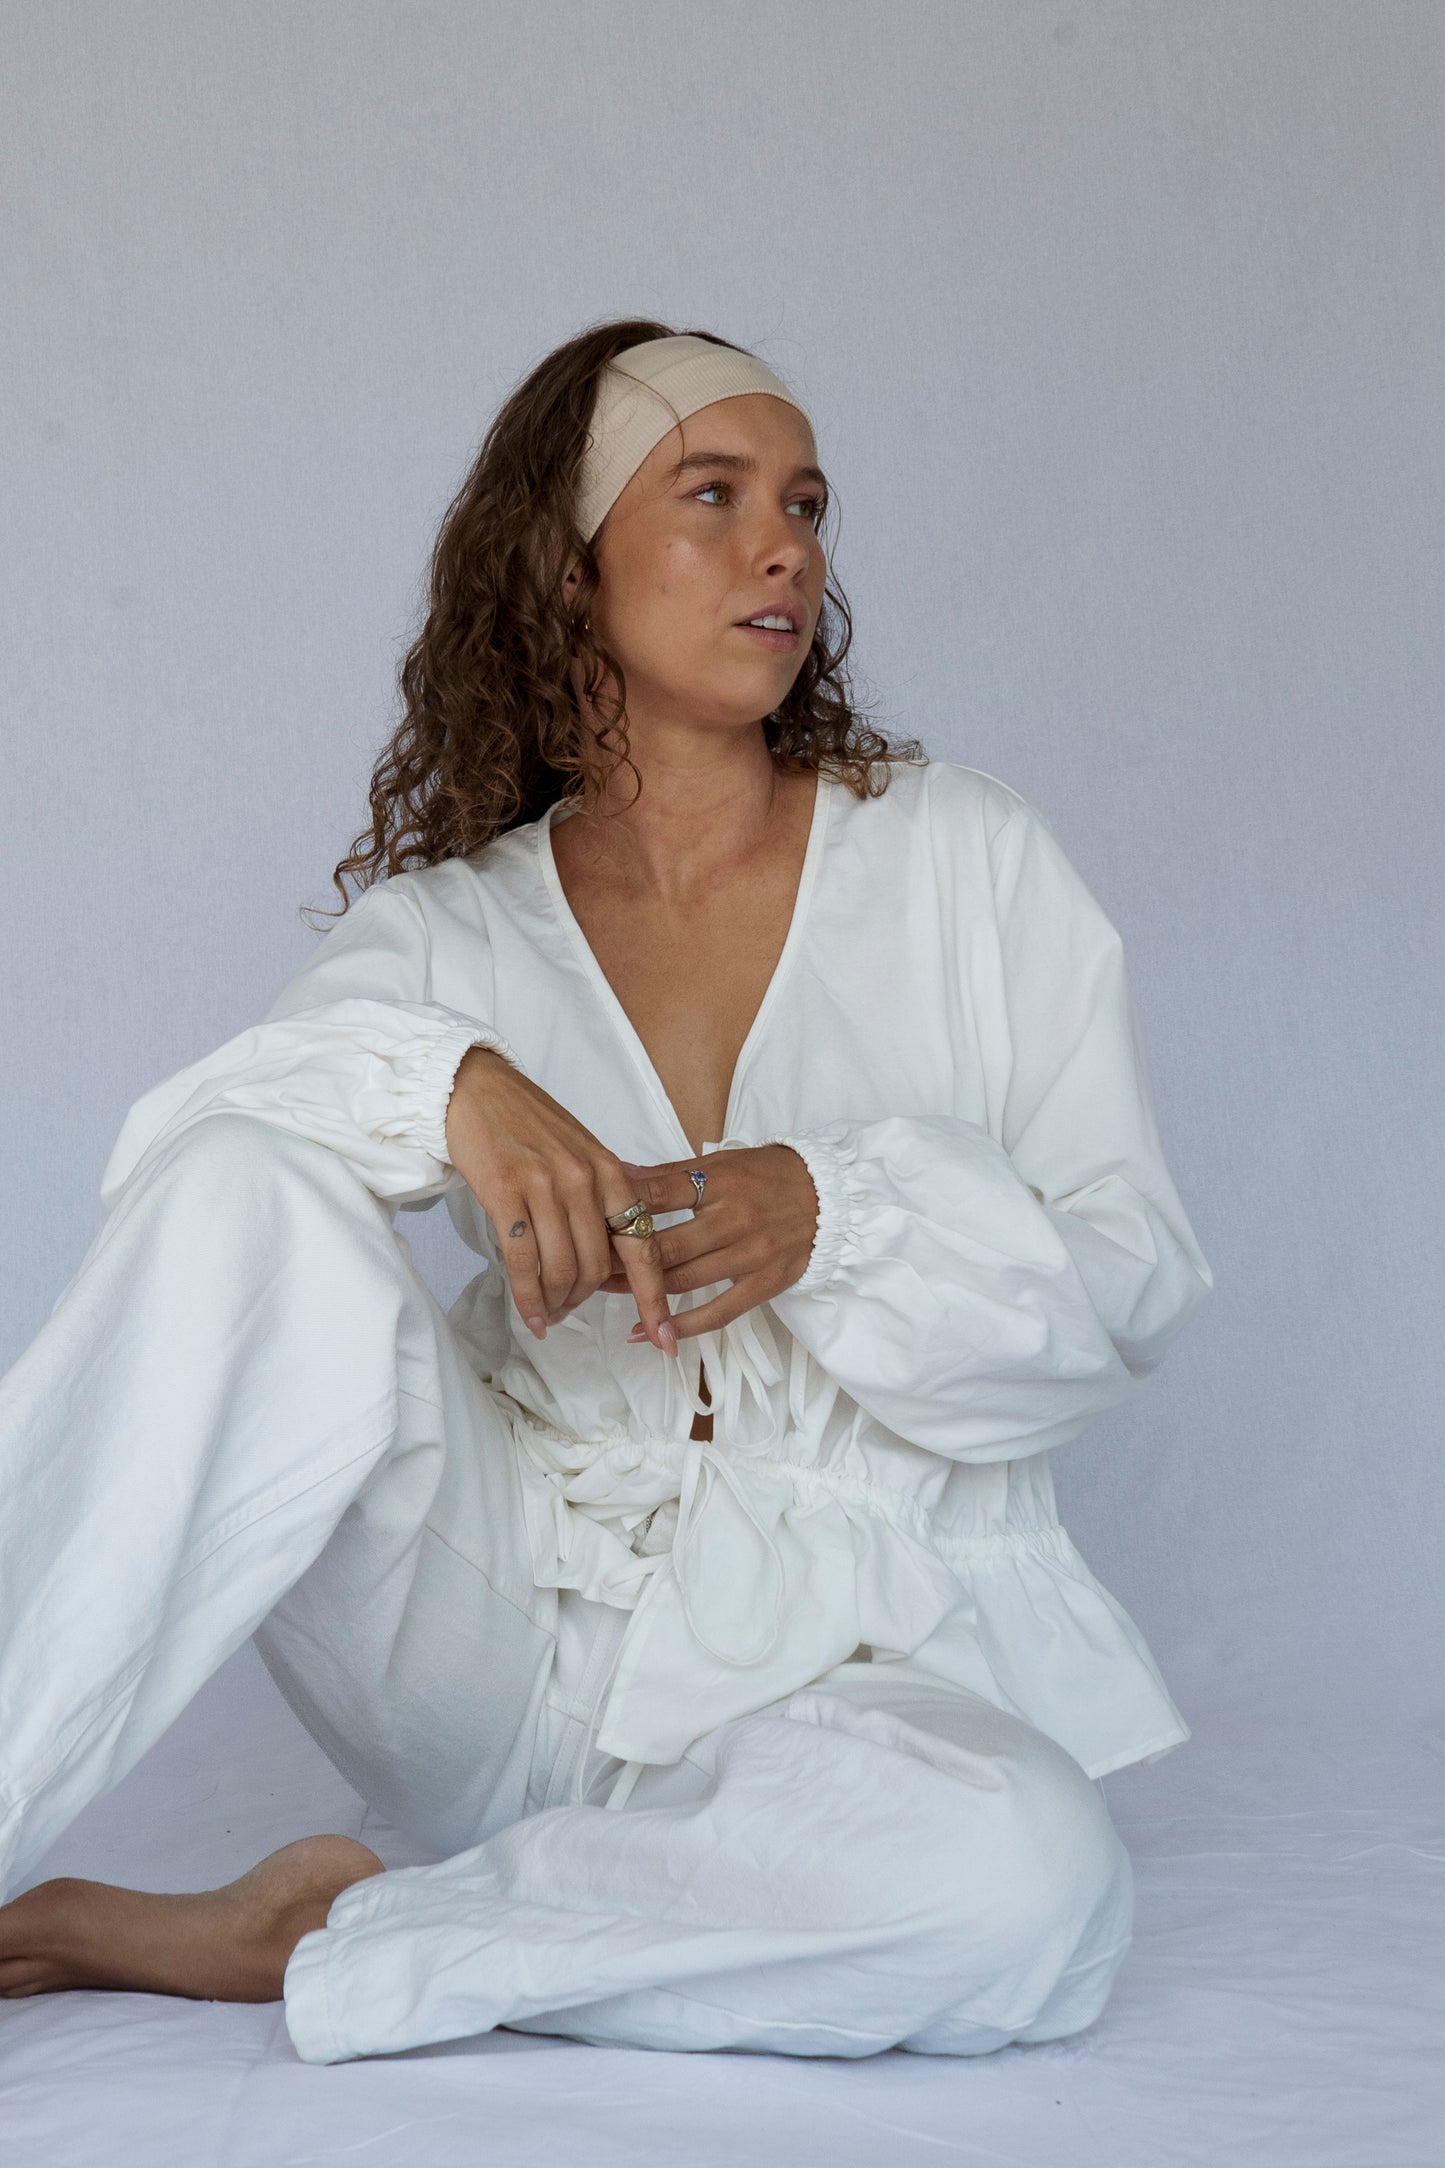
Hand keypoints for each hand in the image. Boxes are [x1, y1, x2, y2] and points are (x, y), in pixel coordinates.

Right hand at [443, 1047, 677, 1352]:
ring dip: (554, 1303)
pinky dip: (527, 1297)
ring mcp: (544, 1186)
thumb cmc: (529, 1122)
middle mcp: (584, 1180)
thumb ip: (601, 1198)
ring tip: (546, 1314)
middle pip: (596, 1268)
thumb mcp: (582, 1153)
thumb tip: (615, 1252)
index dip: (654, 1299)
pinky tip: (529, 1314)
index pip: (642, 1247)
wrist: (477, 1088)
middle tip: (566, 1313)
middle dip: (582, 1302)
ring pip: (561, 1269)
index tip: (665, 1340)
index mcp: (611, 1172)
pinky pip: (522, 1261)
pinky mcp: (504, 1192)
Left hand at [595, 1144, 818, 1343]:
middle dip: (619, 1258)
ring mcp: (751, 1255)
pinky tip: (651, 1333)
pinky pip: (719, 1313)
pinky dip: (682, 1326)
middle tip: (586, 1263)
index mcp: (721, 1181)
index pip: (658, 1196)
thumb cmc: (769, 1175)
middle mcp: (735, 1219)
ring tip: (604, 1290)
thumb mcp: (721, 1161)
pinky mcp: (765, 1284)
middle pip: (664, 1245)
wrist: (832, 1196)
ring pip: (683, 1281)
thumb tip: (617, 1174)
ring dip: (640, 1290)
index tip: (587, 1222)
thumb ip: (669, 1175)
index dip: (618, 1211)